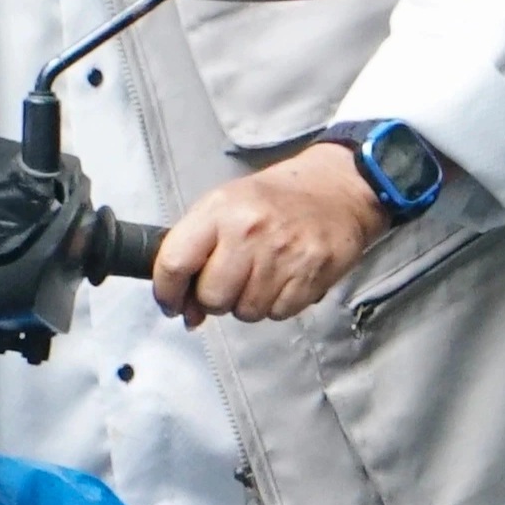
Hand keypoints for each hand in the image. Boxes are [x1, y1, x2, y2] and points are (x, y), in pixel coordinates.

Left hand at [153, 145, 388, 326]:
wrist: (337, 190)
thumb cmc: (275, 200)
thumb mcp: (226, 205)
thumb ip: (197, 251)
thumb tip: (184, 310)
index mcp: (219, 209)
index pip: (175, 262)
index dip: (167, 293)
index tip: (172, 303)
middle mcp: (248, 231)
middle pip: (212, 297)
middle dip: (215, 299)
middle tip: (230, 282)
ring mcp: (282, 254)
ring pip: (245, 311)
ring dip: (247, 303)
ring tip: (261, 275)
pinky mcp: (310, 275)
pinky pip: (277, 314)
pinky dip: (276, 305)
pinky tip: (283, 279)